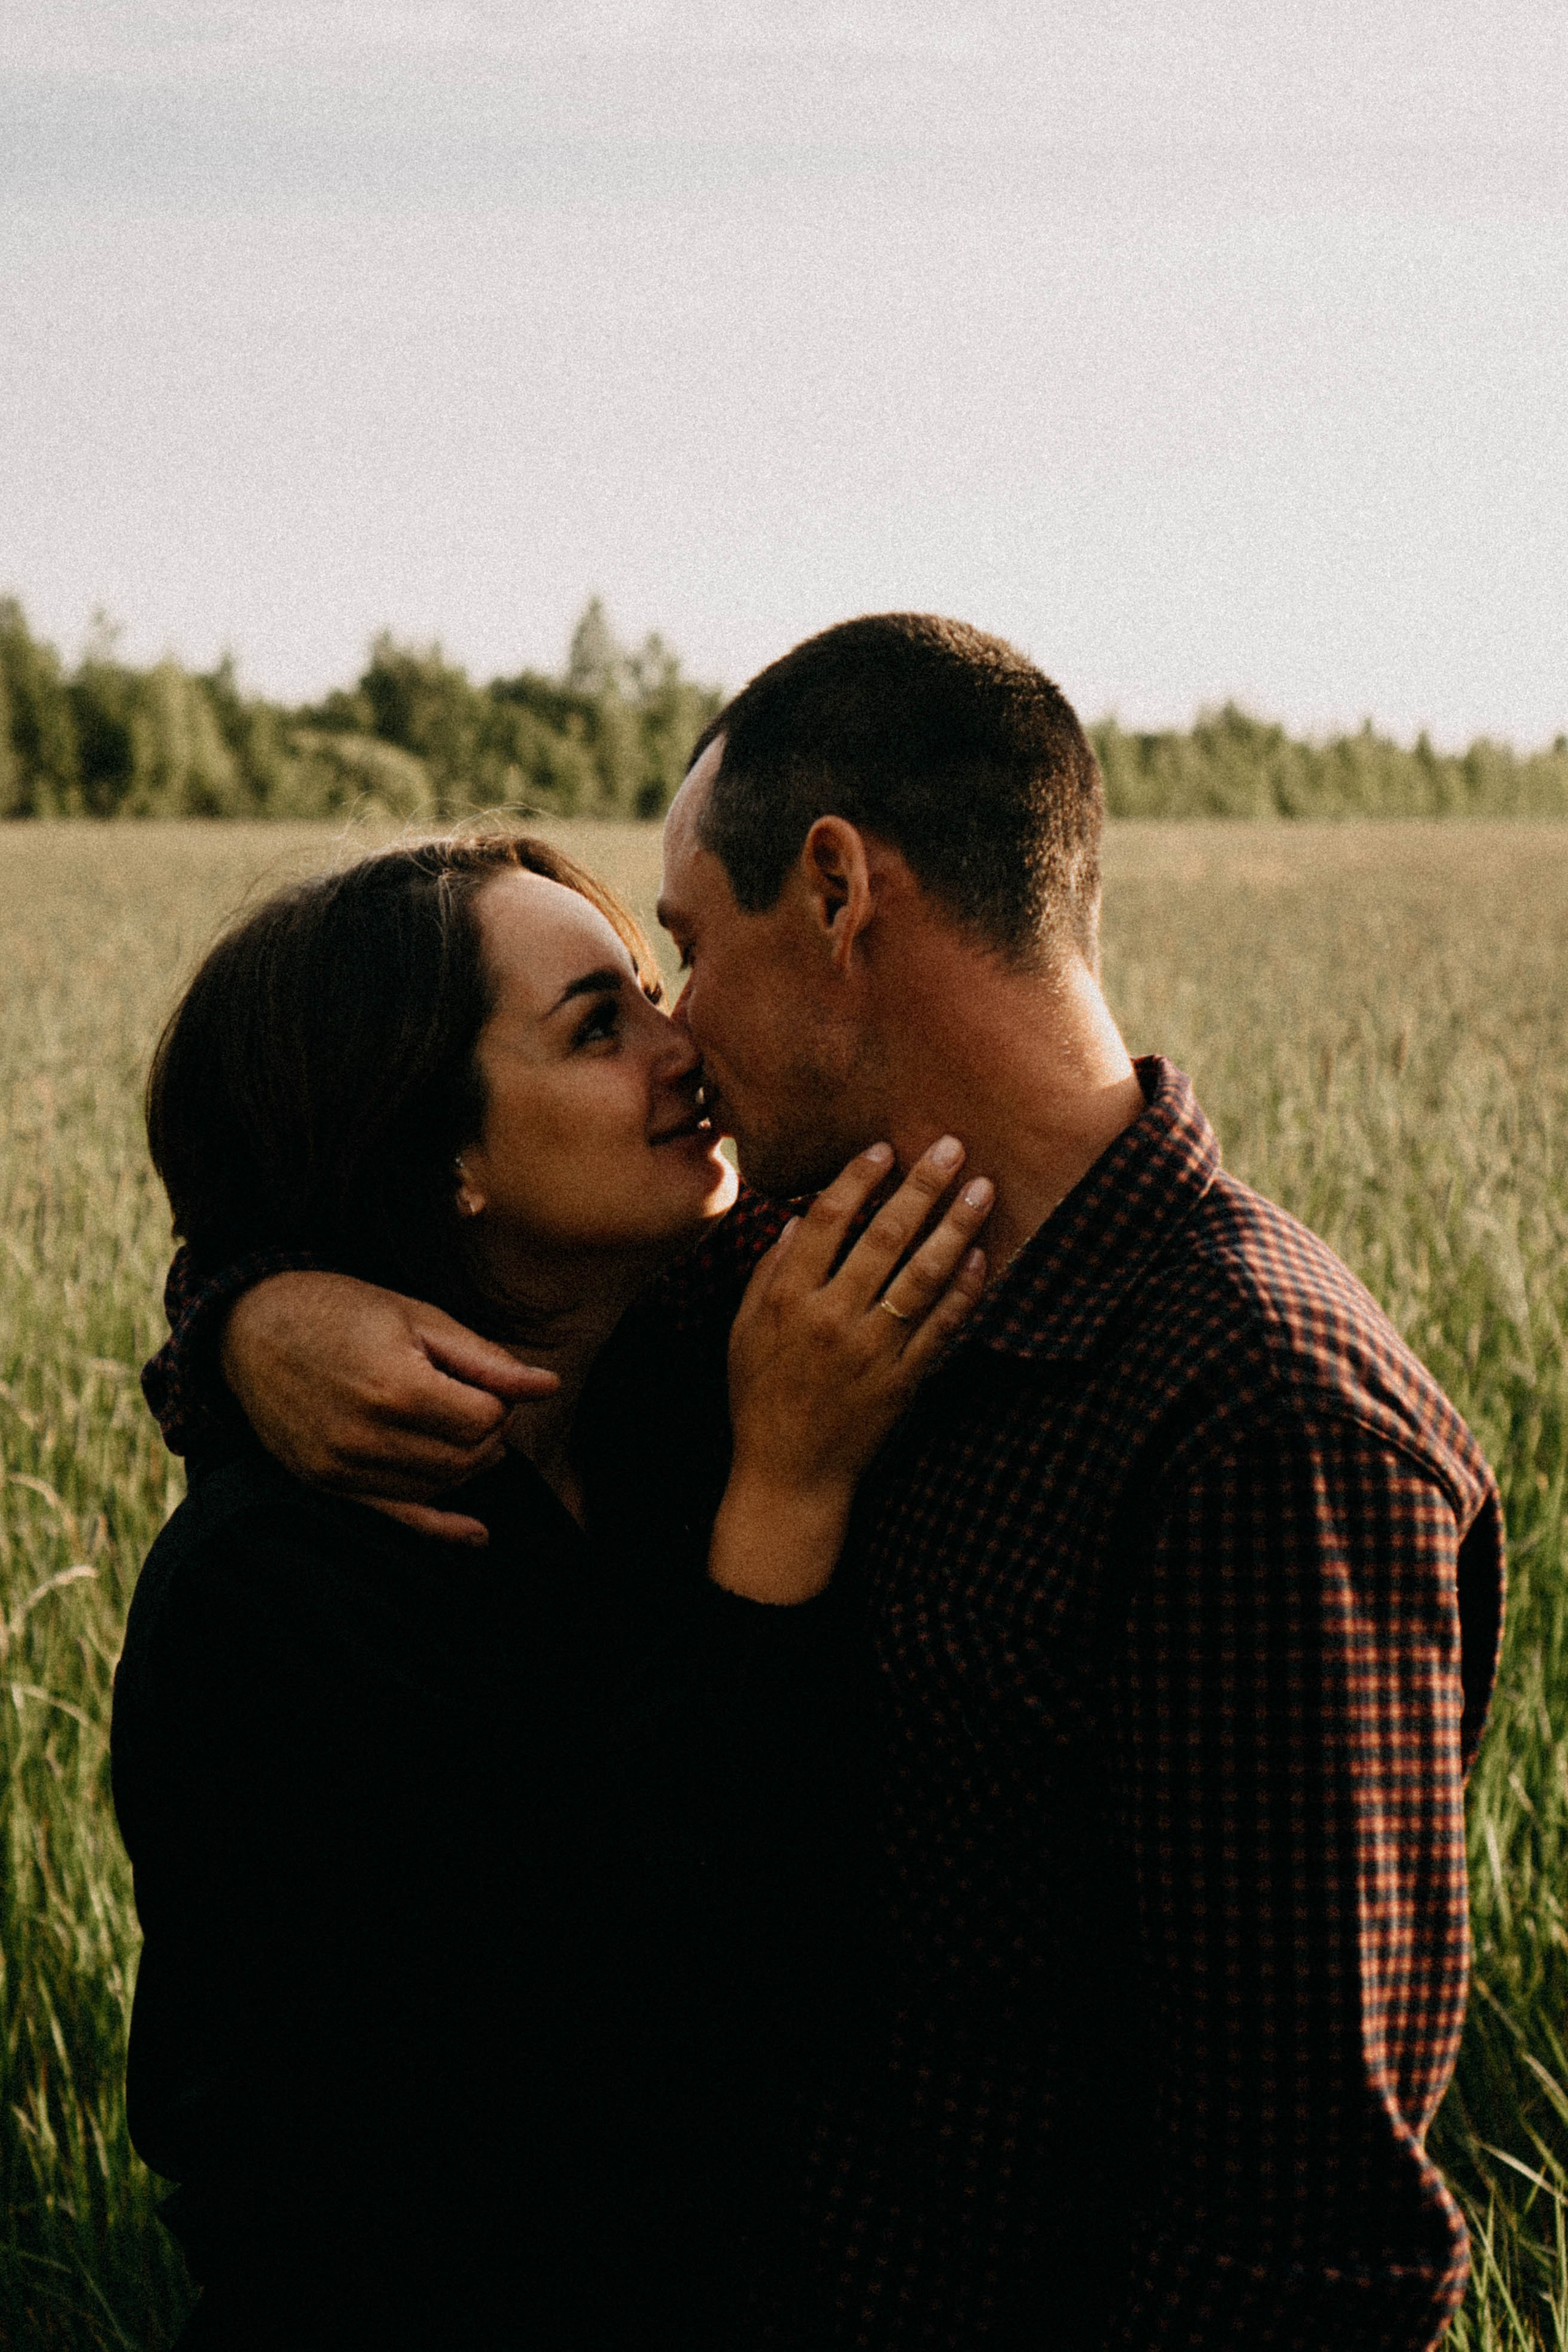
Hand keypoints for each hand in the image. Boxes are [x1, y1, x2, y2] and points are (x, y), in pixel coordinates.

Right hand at [220, 1273, 558, 1545]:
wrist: (251, 1327)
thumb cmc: (339, 1310)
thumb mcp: (418, 1317)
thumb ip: (485, 1360)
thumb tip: (549, 1386)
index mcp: (396, 1387)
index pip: (485, 1420)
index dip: (500, 1402)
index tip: (486, 1381)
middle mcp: (366, 1436)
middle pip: (466, 1459)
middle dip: (488, 1435)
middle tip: (479, 1403)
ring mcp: (342, 1467)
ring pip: (438, 1487)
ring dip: (466, 1465)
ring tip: (463, 1430)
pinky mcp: (327, 1483)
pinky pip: (396, 1517)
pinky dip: (440, 1528)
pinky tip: (475, 1533)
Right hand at [711, 1136, 990, 1602]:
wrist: (789, 1476)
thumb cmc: (760, 1398)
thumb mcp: (743, 1331)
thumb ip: (769, 1271)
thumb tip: (798, 1217)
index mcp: (789, 1300)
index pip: (826, 1222)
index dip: (857, 1180)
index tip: (884, 1147)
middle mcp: (832, 1318)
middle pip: (883, 1237)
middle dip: (921, 1186)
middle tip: (951, 1145)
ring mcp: (872, 1350)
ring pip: (921, 1276)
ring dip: (955, 1228)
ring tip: (982, 1189)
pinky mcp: (904, 1380)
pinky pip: (941, 1328)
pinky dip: (963, 1291)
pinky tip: (981, 1256)